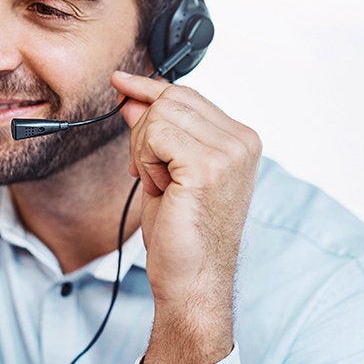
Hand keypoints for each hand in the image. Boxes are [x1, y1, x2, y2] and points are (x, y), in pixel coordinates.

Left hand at [110, 69, 261, 363]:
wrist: (192, 280)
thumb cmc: (181, 235)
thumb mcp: (163, 172)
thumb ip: (154, 133)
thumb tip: (132, 99)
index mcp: (240, 140)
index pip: (187, 96)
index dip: (150, 89)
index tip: (121, 82)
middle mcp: (241, 142)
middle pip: (172, 99)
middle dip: (143, 132)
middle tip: (146, 171)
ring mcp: (229, 152)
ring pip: (160, 115)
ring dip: (143, 150)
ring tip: (160, 185)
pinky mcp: (207, 166)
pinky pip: (155, 135)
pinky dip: (145, 161)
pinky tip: (159, 188)